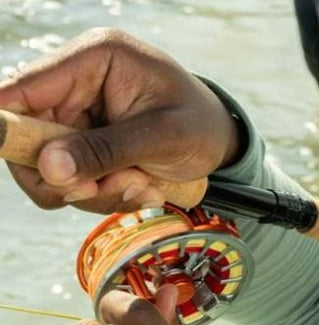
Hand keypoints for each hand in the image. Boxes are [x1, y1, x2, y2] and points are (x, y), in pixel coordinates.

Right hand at [0, 28, 239, 213]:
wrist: (220, 142)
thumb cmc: (200, 124)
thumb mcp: (163, 137)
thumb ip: (106, 151)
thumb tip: (49, 168)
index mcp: (94, 58)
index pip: (25, 87)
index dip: (9, 127)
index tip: (28, 162)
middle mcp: (74, 84)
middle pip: (26, 138)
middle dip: (67, 176)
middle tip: (105, 190)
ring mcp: (75, 117)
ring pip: (48, 170)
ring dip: (92, 191)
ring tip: (141, 186)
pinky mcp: (82, 146)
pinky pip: (70, 183)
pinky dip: (102, 195)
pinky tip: (140, 188)